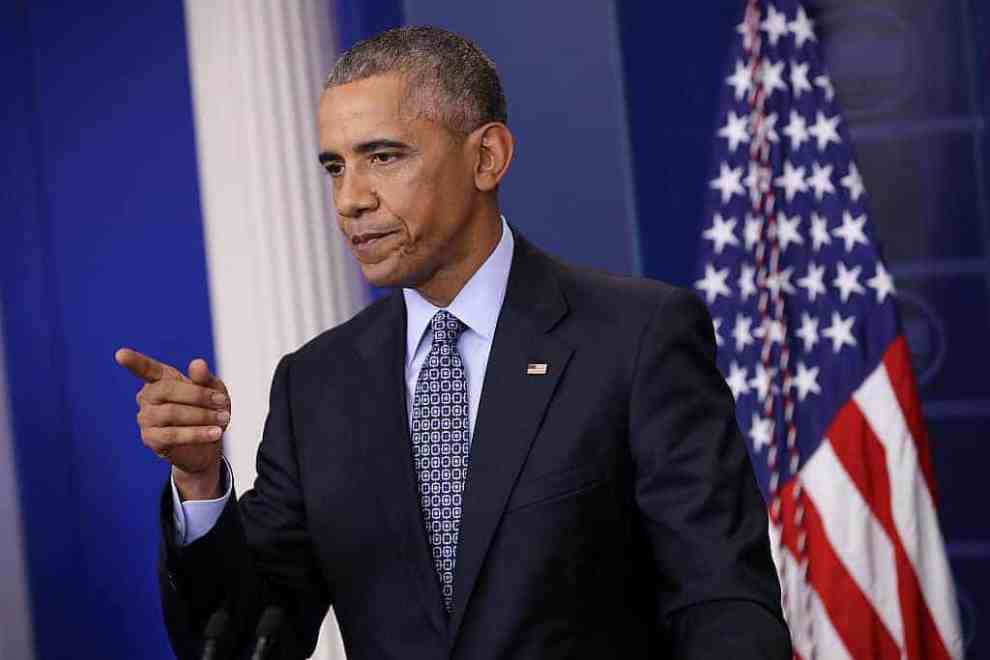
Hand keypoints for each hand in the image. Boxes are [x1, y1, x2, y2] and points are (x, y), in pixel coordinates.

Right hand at [115, 348, 230, 499]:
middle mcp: (148, 397)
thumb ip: (204, 379)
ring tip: (223, 419)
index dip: (134, 361)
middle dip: (198, 395)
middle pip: (167, 390)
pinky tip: (214, 433)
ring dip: (201, 416)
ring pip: (171, 413)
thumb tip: (197, 364)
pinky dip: (197, 433)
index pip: (146, 368)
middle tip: (223, 402)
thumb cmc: (209, 410)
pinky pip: (172, 435)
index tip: (120, 354)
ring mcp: (146, 418)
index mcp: (161, 379)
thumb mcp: (214, 391)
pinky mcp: (151, 439)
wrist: (208, 444)